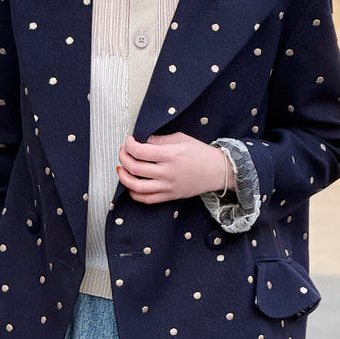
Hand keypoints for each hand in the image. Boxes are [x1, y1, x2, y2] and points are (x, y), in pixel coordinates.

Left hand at [117, 133, 233, 203]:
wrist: (217, 170)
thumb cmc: (200, 153)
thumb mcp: (181, 139)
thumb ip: (159, 140)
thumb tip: (141, 141)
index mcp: (170, 155)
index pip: (140, 151)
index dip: (129, 145)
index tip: (129, 141)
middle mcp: (167, 172)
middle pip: (134, 167)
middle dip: (123, 158)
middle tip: (123, 152)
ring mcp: (168, 186)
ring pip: (136, 186)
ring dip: (124, 177)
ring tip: (122, 169)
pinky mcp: (170, 196)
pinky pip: (146, 199)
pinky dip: (134, 193)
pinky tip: (131, 185)